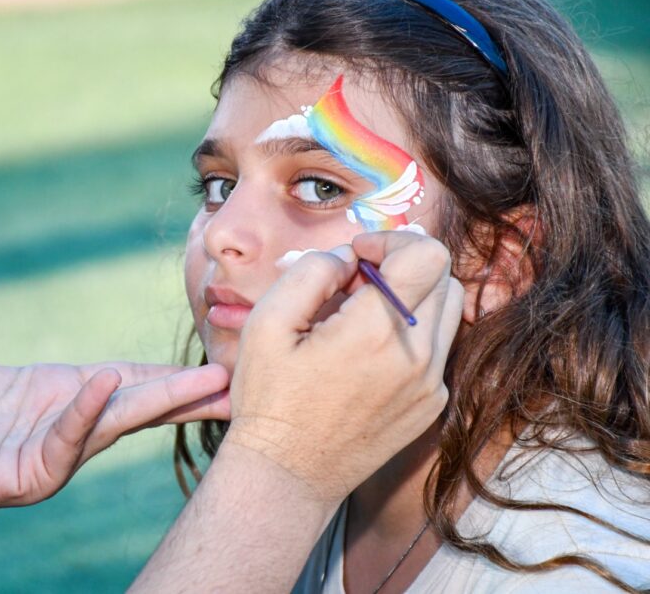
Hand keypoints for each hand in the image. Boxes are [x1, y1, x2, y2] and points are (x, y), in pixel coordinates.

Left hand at [0, 239, 229, 525]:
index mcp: (55, 389)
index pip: (124, 377)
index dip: (165, 373)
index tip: (209, 365)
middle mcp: (64, 419)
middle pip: (137, 401)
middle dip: (186, 391)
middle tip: (235, 379)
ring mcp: (53, 448)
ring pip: (118, 420)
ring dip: (164, 403)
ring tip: (213, 386)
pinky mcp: (33, 474)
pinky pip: (68, 439)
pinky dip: (89, 412)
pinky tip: (108, 383)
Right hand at [225, 232, 462, 502]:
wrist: (288, 474)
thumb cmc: (270, 399)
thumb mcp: (266, 323)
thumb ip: (310, 272)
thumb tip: (348, 257)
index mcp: (376, 332)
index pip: (426, 254)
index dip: (390, 240)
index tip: (357, 255)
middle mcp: (417, 358)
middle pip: (442, 276)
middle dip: (401, 265)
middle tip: (356, 284)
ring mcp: (431, 385)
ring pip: (448, 310)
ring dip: (413, 296)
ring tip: (364, 315)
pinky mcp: (431, 405)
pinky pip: (439, 348)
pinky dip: (413, 333)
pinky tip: (370, 351)